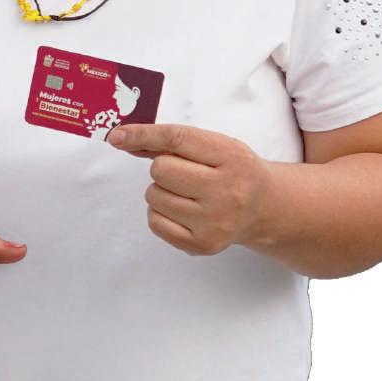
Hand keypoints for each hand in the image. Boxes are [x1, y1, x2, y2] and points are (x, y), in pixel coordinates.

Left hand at [107, 123, 273, 255]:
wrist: (264, 207)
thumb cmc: (232, 170)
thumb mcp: (214, 146)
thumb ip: (171, 141)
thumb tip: (123, 138)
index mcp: (231, 157)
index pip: (177, 139)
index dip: (143, 135)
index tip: (117, 136)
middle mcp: (226, 190)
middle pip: (161, 169)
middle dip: (163, 168)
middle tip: (184, 174)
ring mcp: (215, 221)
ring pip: (154, 196)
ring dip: (161, 191)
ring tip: (187, 193)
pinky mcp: (203, 245)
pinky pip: (155, 222)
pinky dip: (160, 213)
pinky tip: (183, 211)